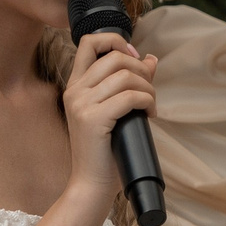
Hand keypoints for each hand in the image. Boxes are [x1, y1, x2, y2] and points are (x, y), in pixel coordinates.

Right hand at [61, 30, 156, 201]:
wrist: (91, 184)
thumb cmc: (106, 151)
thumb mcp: (116, 111)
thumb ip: (129, 83)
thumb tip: (150, 59)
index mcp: (75, 86)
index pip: (88, 41)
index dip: (116, 41)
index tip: (135, 58)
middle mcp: (74, 91)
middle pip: (114, 56)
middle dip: (141, 69)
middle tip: (149, 91)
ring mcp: (81, 104)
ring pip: (125, 76)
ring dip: (148, 87)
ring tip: (151, 105)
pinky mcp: (93, 119)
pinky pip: (129, 96)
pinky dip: (147, 101)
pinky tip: (150, 113)